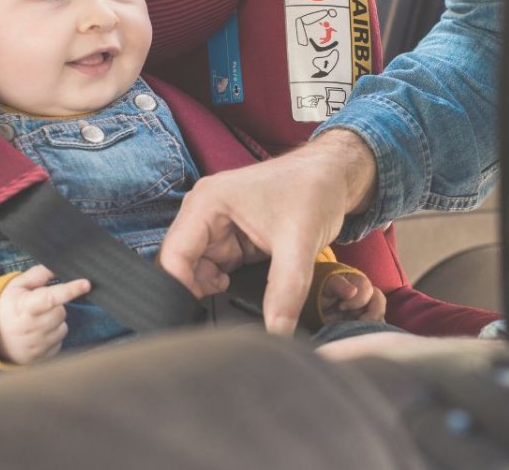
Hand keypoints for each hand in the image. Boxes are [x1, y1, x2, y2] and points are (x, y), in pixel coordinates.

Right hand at [0, 265, 90, 364]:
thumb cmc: (7, 307)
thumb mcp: (17, 286)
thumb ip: (38, 274)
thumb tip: (58, 267)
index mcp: (24, 307)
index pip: (49, 298)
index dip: (70, 290)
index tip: (86, 284)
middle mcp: (30, 328)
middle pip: (61, 312)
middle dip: (55, 307)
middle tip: (40, 307)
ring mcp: (36, 345)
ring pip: (63, 327)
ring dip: (55, 322)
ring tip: (37, 321)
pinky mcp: (42, 357)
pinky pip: (60, 341)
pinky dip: (53, 335)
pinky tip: (38, 333)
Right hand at [159, 130, 376, 334]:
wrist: (334, 176)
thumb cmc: (314, 189)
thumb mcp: (300, 242)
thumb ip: (286, 289)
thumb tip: (277, 333)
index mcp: (206, 203)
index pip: (173, 256)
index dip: (179, 291)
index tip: (197, 318)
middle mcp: (203, 212)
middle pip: (181, 266)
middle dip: (195, 292)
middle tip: (219, 315)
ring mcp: (215, 226)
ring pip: (197, 271)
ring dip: (212, 290)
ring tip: (236, 299)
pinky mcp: (230, 238)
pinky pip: (216, 269)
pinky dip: (224, 285)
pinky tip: (242, 289)